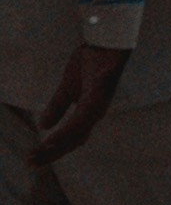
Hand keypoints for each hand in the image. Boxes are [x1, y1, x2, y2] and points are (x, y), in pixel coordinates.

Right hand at [31, 42, 123, 166]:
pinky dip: (67, 131)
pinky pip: (82, 119)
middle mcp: (95, 114)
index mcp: (88, 113)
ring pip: (76, 134)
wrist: (105, 42)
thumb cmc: (91, 62)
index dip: (52, 151)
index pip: (70, 138)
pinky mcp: (99, 96)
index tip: (32, 159)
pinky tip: (53, 138)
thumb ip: (58, 106)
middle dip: (52, 154)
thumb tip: (44, 126)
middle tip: (30, 162)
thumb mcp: (67, 87)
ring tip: (38, 154)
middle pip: (73, 142)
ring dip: (56, 145)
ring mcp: (98, 106)